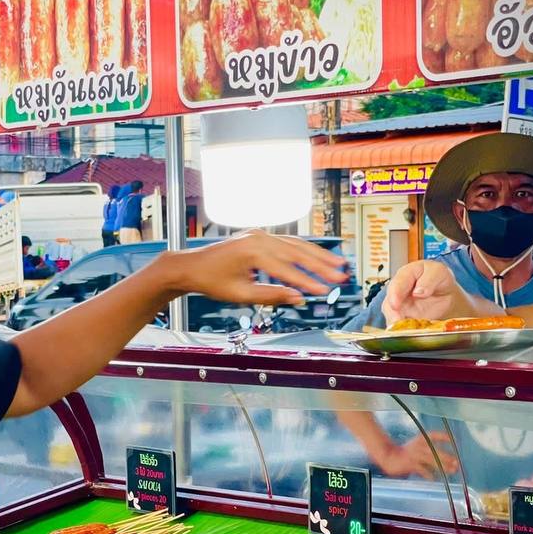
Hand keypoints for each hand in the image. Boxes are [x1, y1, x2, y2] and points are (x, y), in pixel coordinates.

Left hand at [164, 233, 348, 306]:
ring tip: (338, 264)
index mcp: (253, 251)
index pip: (287, 269)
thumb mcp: (240, 294)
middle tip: (340, 276)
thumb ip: (270, 295)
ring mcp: (259, 234)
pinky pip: (286, 242)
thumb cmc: (211, 280)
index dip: (307, 282)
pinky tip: (318, 257)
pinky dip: (304, 250)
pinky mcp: (259, 236)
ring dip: (317, 255)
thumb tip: (296, 298)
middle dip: (321, 265)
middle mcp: (258, 238)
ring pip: (295, 244)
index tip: (324, 291)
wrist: (192, 266)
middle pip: (297, 252)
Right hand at [373, 432, 457, 479]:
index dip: (445, 437)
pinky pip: (423, 470)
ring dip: (443, 466)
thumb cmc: (406, 452)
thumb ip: (430, 451)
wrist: (389, 457)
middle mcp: (419, 445)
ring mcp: (415, 454)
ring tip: (451, 471)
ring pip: (432, 460)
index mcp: (421, 439)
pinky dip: (429, 475)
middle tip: (456, 463)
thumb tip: (449, 461)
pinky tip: (434, 478)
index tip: (454, 441)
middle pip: (435, 450)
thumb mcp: (418, 446)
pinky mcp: (410, 464)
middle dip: (447, 457)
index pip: (435, 435)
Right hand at [382, 261, 473, 324]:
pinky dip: (403, 333)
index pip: (397, 284)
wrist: (444, 295)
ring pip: (391, 319)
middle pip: (389, 304)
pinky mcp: (401, 320)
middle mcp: (397, 292)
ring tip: (404, 332)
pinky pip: (399, 328)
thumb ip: (430, 279)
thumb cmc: (439, 280)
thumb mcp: (439, 272)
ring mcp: (398, 307)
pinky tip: (409, 336)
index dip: (395, 294)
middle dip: (392, 315)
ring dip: (397, 327)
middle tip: (397, 322)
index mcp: (405, 275)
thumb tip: (418, 292)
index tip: (396, 304)